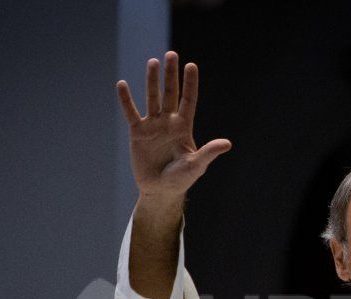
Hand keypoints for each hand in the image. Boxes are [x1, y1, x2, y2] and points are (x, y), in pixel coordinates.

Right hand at [116, 52, 230, 198]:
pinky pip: (131, 113)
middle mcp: (169, 122)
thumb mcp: (196, 165)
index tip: (191, 65)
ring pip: (152, 98)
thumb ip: (209, 152)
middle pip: (170, 93)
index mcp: (184, 127)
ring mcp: (153, 126)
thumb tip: (227, 143)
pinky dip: (126, 100)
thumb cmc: (181, 179)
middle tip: (171, 54)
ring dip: (151, 81)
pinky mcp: (137, 133)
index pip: (188, 100)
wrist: (160, 191)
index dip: (190, 83)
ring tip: (152, 62)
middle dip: (171, 75)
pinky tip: (122, 84)